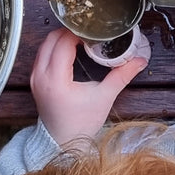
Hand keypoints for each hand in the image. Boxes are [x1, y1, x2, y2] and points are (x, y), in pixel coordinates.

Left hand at [29, 28, 145, 146]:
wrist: (62, 142)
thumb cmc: (81, 124)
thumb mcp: (104, 98)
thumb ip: (121, 76)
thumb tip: (140, 61)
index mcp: (56, 79)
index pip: (63, 43)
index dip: (79, 33)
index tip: (94, 32)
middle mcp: (41, 76)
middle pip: (51, 38)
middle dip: (70, 31)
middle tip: (89, 33)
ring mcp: (35, 77)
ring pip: (45, 44)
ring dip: (62, 38)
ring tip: (81, 39)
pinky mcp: (35, 80)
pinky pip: (42, 54)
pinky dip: (55, 47)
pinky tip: (71, 50)